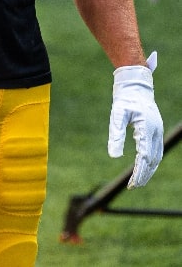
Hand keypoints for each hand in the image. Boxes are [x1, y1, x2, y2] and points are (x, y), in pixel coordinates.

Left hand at [108, 52, 163, 187]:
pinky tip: (144, 166)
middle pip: (153, 160)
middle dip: (144, 174)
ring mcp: (157, 130)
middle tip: (133, 186)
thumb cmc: (124, 97)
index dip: (139, 172)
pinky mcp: (155, 129)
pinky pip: (156, 150)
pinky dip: (151, 161)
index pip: (145, 157)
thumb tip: (113, 155)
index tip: (131, 184)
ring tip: (138, 181)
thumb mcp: (117, 114)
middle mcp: (155, 131)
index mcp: (147, 128)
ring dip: (148, 169)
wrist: (135, 83)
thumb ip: (115, 134)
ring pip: (156, 156)